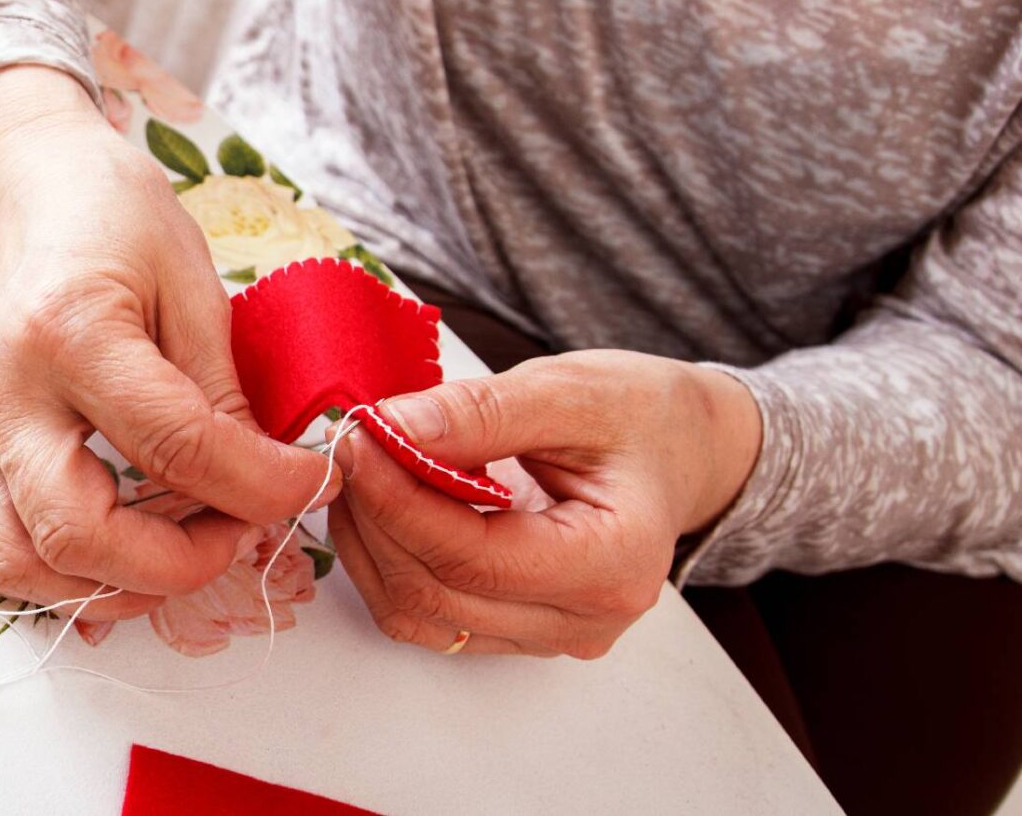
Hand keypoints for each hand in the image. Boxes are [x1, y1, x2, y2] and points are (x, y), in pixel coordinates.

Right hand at [0, 66, 336, 618]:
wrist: (40, 195)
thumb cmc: (120, 224)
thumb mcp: (195, 288)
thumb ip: (224, 398)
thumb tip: (275, 487)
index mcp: (69, 329)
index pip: (174, 447)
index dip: (260, 487)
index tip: (313, 484)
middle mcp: (3, 389)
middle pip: (75, 532)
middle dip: (176, 564)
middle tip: (238, 534)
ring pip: (16, 563)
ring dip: (109, 585)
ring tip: (178, 550)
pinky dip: (47, 576)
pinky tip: (111, 552)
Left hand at [328, 350, 761, 657]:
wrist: (679, 448)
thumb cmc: (640, 416)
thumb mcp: (568, 391)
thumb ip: (479, 413)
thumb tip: (391, 429)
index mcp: (615, 561)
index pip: (474, 557)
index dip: (397, 501)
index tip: (357, 442)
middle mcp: (585, 618)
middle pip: (438, 593)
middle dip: (375, 518)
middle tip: (347, 447)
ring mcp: (551, 635)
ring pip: (421, 614)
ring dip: (371, 545)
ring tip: (360, 473)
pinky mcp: (519, 631)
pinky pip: (430, 616)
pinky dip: (390, 564)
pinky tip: (381, 507)